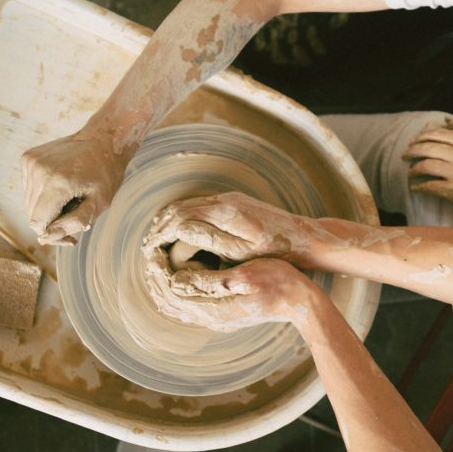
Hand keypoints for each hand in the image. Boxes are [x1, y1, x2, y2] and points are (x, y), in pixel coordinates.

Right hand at [22, 130, 131, 245]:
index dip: (52, 234)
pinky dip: (42, 192)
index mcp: (58, 183)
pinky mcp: (27, 158)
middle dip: (51, 221)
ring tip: (69, 196)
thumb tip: (45, 238)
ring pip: (29, 202)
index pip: (37, 222)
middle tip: (75, 214)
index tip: (70, 236)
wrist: (102, 139)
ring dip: (47, 206)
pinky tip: (61, 183)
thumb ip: (74, 222)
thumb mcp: (100, 202)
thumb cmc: (105, 174)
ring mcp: (31, 162)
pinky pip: (29, 188)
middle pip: (32, 214)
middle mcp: (39, 171)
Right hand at [142, 191, 318, 263]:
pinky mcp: (236, 203)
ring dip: (171, 220)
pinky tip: (181, 232)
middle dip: (161, 226)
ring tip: (157, 240)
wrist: (304, 238)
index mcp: (224, 212)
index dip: (161, 234)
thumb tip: (180, 230)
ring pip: (190, 205)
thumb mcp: (241, 251)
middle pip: (181, 207)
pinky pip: (202, 207)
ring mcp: (231, 200)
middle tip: (147, 247)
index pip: (180, 217)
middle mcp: (225, 200)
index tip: (149, 250)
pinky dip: (186, 218)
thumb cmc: (275, 250)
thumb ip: (210, 239)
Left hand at [145, 254, 324, 331]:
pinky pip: (189, 307)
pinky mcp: (223, 314)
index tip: (153, 248)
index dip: (158, 269)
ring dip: (163, 285)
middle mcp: (211, 318)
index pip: (171, 291)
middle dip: (155, 277)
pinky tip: (175, 277)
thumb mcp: (245, 276)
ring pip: (177, 306)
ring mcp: (217, 318)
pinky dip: (175, 292)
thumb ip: (209, 280)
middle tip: (150, 252)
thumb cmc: (278, 282)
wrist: (300, 301)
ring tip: (157, 262)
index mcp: (214, 309)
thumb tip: (177, 281)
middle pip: (169, 301)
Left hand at [403, 121, 452, 227]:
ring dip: (413, 169)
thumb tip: (445, 120)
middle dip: (412, 151)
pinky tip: (415, 188)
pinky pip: (429, 185)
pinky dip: (419, 186)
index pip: (436, 134)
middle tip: (405, 156)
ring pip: (425, 165)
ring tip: (410, 172)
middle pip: (427, 148)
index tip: (413, 142)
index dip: (421, 137)